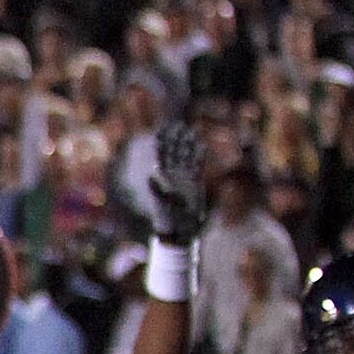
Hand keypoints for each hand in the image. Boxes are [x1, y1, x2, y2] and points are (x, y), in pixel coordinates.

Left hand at [149, 119, 204, 247]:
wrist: (180, 228)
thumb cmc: (168, 217)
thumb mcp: (161, 202)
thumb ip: (157, 188)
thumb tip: (151, 175)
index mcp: (162, 177)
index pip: (161, 156)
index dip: (161, 143)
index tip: (161, 130)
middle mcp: (172, 174)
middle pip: (173, 153)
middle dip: (175, 139)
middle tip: (177, 125)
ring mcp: (183, 177)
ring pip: (186, 156)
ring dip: (188, 144)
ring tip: (190, 131)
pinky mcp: (194, 182)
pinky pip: (196, 165)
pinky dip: (199, 156)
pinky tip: (202, 146)